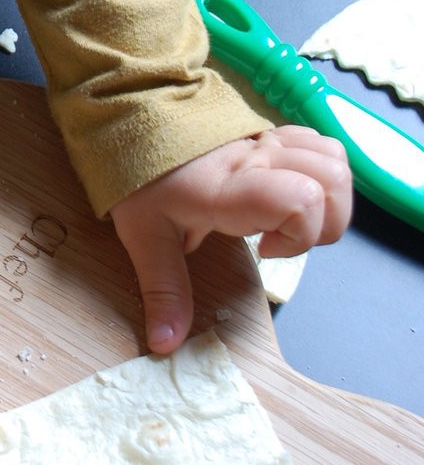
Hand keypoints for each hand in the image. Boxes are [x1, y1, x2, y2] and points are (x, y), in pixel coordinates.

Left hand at [110, 127, 351, 355]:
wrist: (132, 121)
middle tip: (281, 237)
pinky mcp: (270, 133)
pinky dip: (318, 168)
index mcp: (230, 189)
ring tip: (289, 213)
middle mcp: (258, 159)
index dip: (299, 234)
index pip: (299, 198)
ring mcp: (267, 142)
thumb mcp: (144, 237)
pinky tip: (287, 187)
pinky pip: (318, 143)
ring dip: (327, 193)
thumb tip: (166, 344)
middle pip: (331, 178)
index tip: (266, 250)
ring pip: (333, 158)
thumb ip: (163, 289)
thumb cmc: (140, 179)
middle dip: (324, 221)